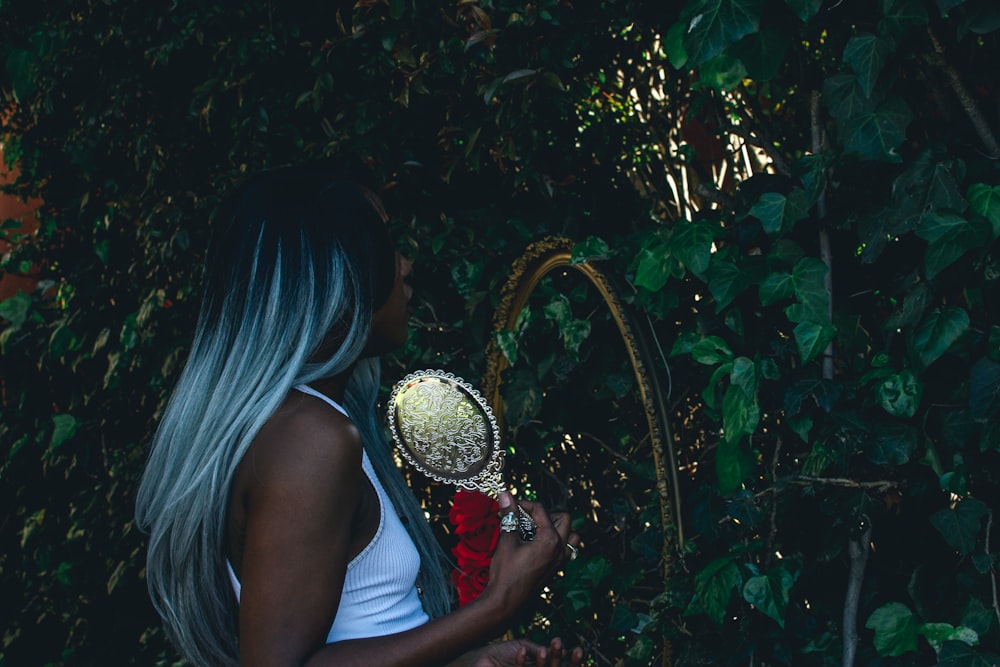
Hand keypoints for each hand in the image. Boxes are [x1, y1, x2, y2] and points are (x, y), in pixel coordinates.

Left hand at [462, 637, 584, 666]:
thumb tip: (563, 651)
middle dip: (557, 658)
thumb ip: (539, 651)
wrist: (478, 661)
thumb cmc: (500, 655)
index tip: (578, 650)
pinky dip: (521, 662)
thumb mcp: (524, 649)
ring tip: (545, 648)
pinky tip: (521, 650)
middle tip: (564, 645)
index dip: (571, 662)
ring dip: (544, 662)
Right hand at [481, 492, 581, 614]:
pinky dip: (558, 542)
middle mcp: (560, 549)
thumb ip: (509, 516)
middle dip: (545, 514)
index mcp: (550, 540)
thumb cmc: (506, 572)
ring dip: (558, 528)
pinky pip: (567, 549)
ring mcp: (560, 560)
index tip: (511, 506)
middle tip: (526, 518)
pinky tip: (538, 544)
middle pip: (564, 518)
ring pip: (571, 535)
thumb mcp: (507, 540)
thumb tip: (505, 495)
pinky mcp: (557, 568)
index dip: (524, 504)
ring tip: (537, 530)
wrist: (506, 601)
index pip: (541, 510)